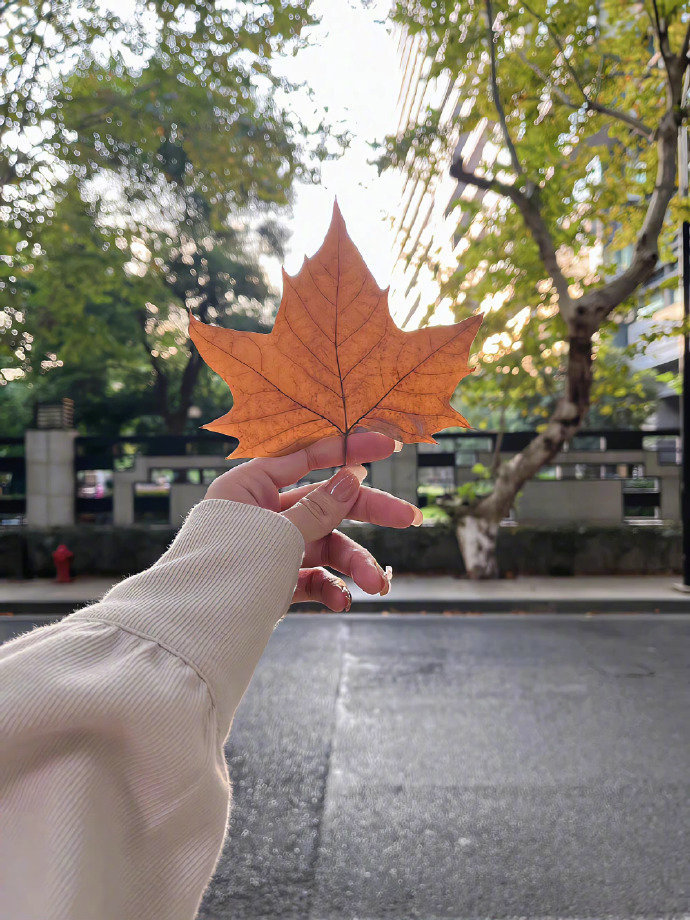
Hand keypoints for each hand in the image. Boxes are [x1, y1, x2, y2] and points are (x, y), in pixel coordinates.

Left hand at [204, 433, 421, 610]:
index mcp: (250, 486)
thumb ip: (318, 509)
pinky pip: (312, 578)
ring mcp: (270, 548)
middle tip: (409, 518)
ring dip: (354, 564)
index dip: (348, 450)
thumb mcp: (278, 534)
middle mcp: (261, 513)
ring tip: (377, 585)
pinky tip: (342, 602)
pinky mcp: (274, 582)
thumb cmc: (225, 572)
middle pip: (325, 503)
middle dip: (368, 514)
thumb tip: (352, 477)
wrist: (192, 638)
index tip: (387, 445)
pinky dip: (330, 588)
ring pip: (325, 546)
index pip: (306, 457)